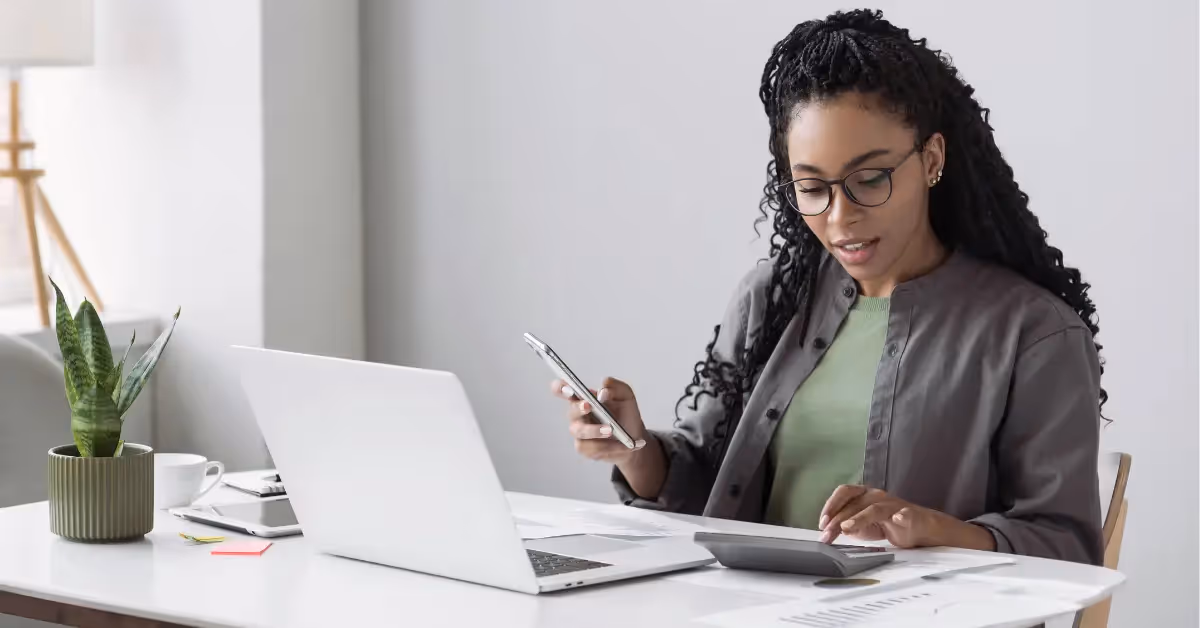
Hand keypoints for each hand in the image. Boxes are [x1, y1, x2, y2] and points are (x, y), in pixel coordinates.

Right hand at [550, 376, 647, 464]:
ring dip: (595, 430)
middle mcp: (578, 415)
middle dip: (579, 409)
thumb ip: (616, 387)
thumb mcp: (626, 396)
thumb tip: (603, 392)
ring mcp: (580, 432)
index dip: (560, 388)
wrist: (635, 437)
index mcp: (583, 398)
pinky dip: (608, 446)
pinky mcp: (585, 448)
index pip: (563, 390)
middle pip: (572, 412)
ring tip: (611, 430)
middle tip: (589, 406)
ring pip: (580, 432)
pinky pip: (591, 448)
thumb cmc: (626, 413)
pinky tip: (621, 445)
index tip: (568, 388)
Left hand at [818, 485, 996, 550]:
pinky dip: (902, 517)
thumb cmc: (887, 524)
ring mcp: (893, 505)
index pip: (844, 493)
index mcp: (864, 495)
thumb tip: (828, 531)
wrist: (919, 529)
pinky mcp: (910, 515)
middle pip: (854, 504)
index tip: (821, 522)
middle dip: (838, 520)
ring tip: (847, 528)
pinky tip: (898, 520)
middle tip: (828, 535)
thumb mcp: (862, 526)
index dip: (831, 505)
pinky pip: (905, 515)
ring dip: (859, 518)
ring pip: (874, 509)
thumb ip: (846, 526)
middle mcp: (877, 496)